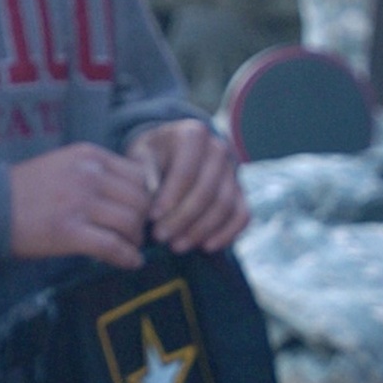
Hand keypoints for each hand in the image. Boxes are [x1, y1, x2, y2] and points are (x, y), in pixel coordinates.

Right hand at [11, 141, 150, 265]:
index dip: (145, 196)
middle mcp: (89, 175)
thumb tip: (129, 197)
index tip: (138, 211)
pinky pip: (113, 246)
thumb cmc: (25, 189)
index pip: (138, 175)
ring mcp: (79, 203)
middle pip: (140, 199)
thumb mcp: (64, 165)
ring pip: (130, 222)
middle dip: (142, 220)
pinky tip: (130, 263)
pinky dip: (127, 257)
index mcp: (89, 156)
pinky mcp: (70, 232)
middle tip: (136, 234)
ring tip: (130, 248)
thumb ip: (95, 174)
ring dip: (135, 239)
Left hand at [129, 120, 249, 252]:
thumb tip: (151, 194)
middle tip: (160, 237)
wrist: (171, 153)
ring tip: (176, 246)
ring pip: (224, 206)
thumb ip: (144, 170)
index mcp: (194, 134)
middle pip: (206, 191)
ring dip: (200, 230)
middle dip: (182, 218)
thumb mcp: (140, 154)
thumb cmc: (152, 155)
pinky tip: (206, 247)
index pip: (186, 171)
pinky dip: (227, 234)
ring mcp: (234, 171)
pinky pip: (242, 215)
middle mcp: (220, 149)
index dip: (170, 198)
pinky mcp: (241, 192)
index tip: (152, 218)